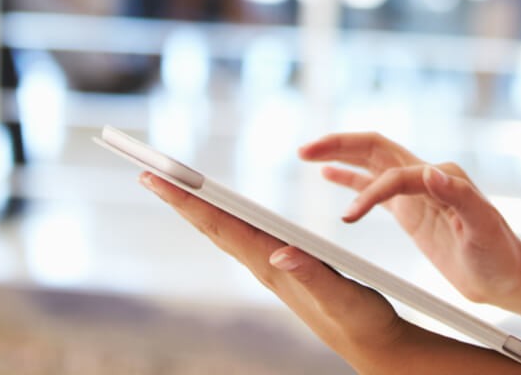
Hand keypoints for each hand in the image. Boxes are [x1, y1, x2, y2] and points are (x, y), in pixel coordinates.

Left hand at [138, 171, 412, 371]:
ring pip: (225, 232)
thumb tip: (280, 253)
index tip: (156, 179)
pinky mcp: (284, 270)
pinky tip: (220, 214)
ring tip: (173, 188)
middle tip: (146, 174)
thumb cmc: (363, 323)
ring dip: (197, 209)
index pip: (222, 226)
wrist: (375, 346)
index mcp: (274, 266)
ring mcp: (273, 268)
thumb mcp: (344, 297)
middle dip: (180, 199)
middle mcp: (266, 266)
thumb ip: (314, 275)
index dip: (188, 200)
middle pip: (214, 226)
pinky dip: (224, 219)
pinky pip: (243, 238)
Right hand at [299, 132, 520, 303]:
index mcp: (442, 177)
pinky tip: (328, 173)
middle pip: (375, 149)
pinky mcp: (410, 209)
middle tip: (306, 149)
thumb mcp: (483, 228)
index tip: (349, 218)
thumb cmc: (498, 254)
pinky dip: (350, 178)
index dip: (369, 192)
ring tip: (306, 154)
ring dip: (340, 154)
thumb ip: (459, 197)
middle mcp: (428, 176)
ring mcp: (417, 191)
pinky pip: (374, 186)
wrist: (506, 275)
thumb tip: (431, 171)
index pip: (394, 175)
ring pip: (371, 162)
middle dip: (340, 145)